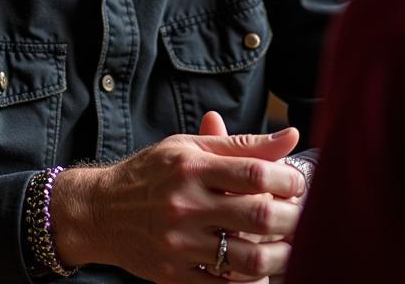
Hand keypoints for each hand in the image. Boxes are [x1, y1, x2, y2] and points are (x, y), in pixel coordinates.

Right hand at [49, 126, 305, 282]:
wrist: (101, 210)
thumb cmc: (153, 173)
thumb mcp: (189, 147)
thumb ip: (242, 144)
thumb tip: (290, 136)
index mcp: (191, 165)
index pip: (254, 173)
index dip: (288, 180)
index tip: (298, 184)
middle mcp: (185, 203)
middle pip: (257, 216)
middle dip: (292, 220)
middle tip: (304, 218)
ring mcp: (179, 242)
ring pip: (247, 259)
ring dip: (279, 256)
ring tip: (289, 248)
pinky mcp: (174, 275)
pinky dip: (250, 281)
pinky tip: (260, 268)